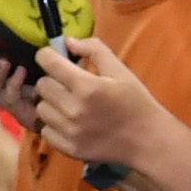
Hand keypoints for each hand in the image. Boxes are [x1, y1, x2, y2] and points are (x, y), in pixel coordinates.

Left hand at [17, 32, 179, 179]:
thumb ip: (94, 50)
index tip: (52, 57)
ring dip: (52, 103)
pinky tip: (70, 122)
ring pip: (41, 108)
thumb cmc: (135, 101)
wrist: (148, 140)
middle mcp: (74, 109)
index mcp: (87, 86)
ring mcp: (70, 131)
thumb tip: (68, 41)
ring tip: (69, 104)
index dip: (47, 56)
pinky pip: (46, 131)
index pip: (48, 63)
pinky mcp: (69, 148)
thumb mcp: (120, 70)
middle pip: (42, 85)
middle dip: (52, 79)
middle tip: (68, 84)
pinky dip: (54, 125)